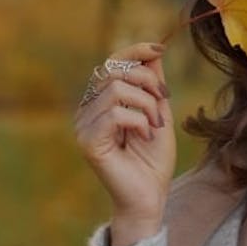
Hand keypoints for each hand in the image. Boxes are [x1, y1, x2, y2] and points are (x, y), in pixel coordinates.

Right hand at [74, 42, 175, 245]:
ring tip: (154, 125)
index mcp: (101, 99)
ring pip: (117, 89)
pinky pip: (115, 113)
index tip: (159, 49)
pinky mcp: (87, 141)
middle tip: (163, 103)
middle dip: (147, 81)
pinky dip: (138, 121)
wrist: (150, 196)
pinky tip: (144, 135)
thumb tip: (153, 50)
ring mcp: (83, 125)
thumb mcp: (159, 111)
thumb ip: (153, 82)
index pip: (111, 61)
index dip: (135, 50)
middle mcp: (87, 109)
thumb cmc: (153, 158)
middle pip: (114, 70)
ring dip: (146, 104)